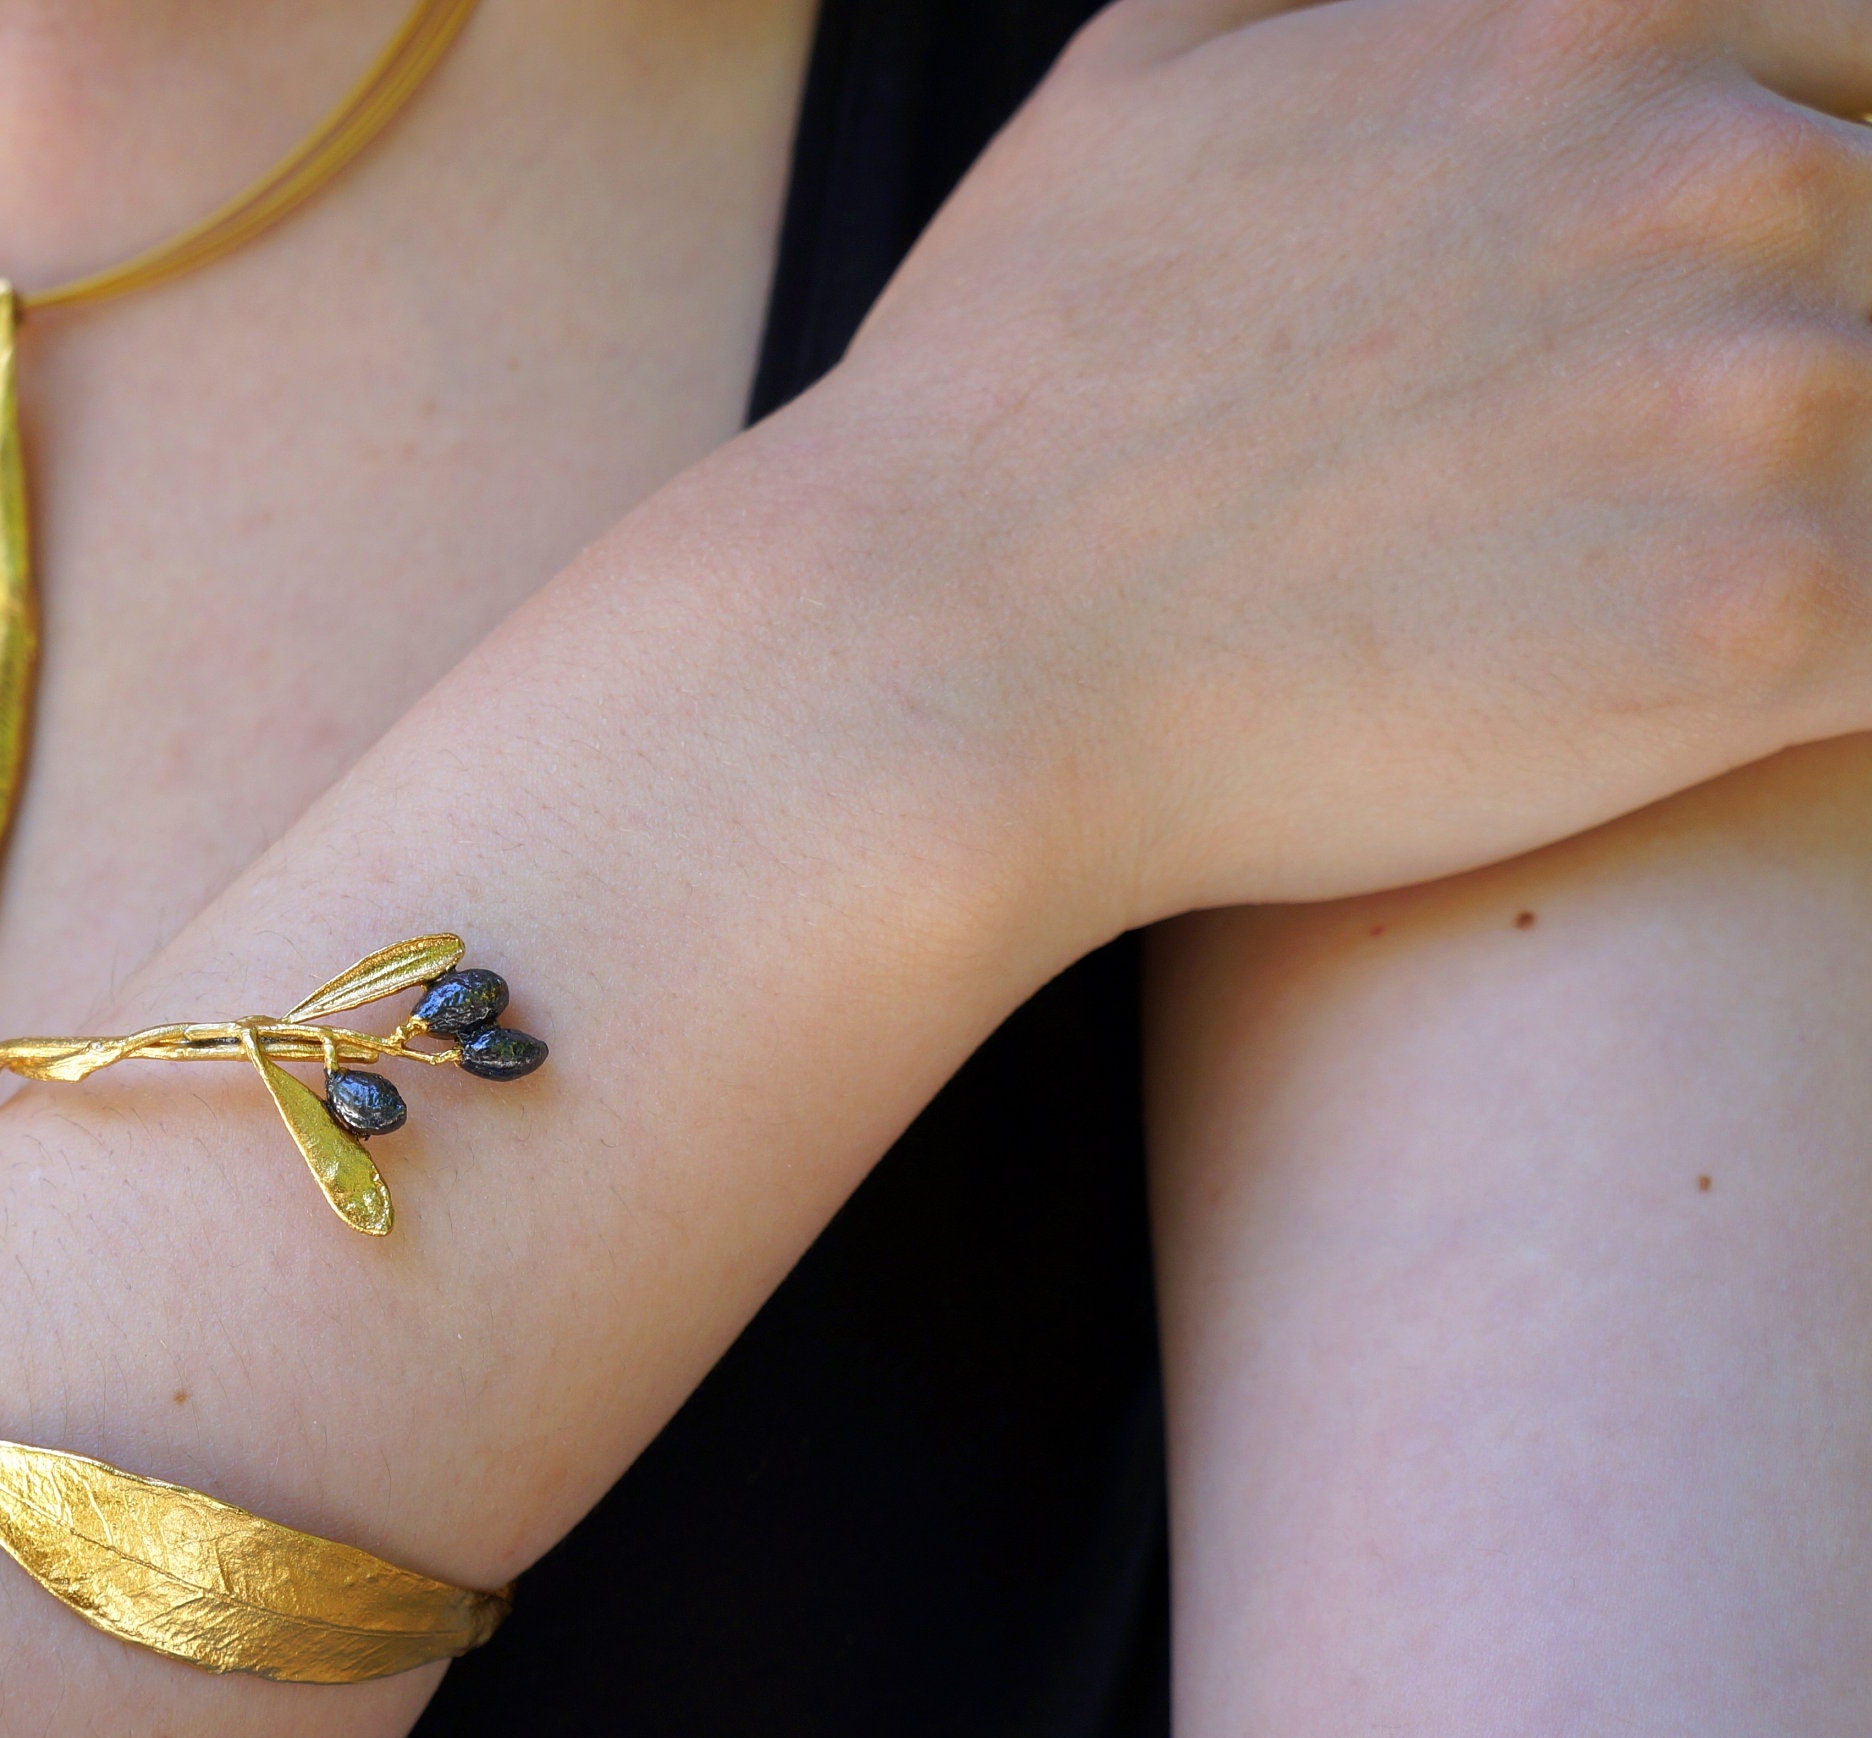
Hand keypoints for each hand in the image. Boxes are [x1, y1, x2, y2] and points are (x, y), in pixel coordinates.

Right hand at [801, 0, 1871, 917]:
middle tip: (1683, 478)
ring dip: (1842, 512)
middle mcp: (1722, 179)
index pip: (1864, 64)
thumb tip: (1381, 6)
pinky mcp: (1771, 631)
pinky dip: (1853, 662)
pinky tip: (1751, 692)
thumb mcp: (1136, 73)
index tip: (1729, 313)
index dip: (1821, 183)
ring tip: (1710, 593)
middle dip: (1829, 359)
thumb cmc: (1003, 392)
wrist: (935, 657)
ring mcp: (1768, 403)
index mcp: (1593, 32)